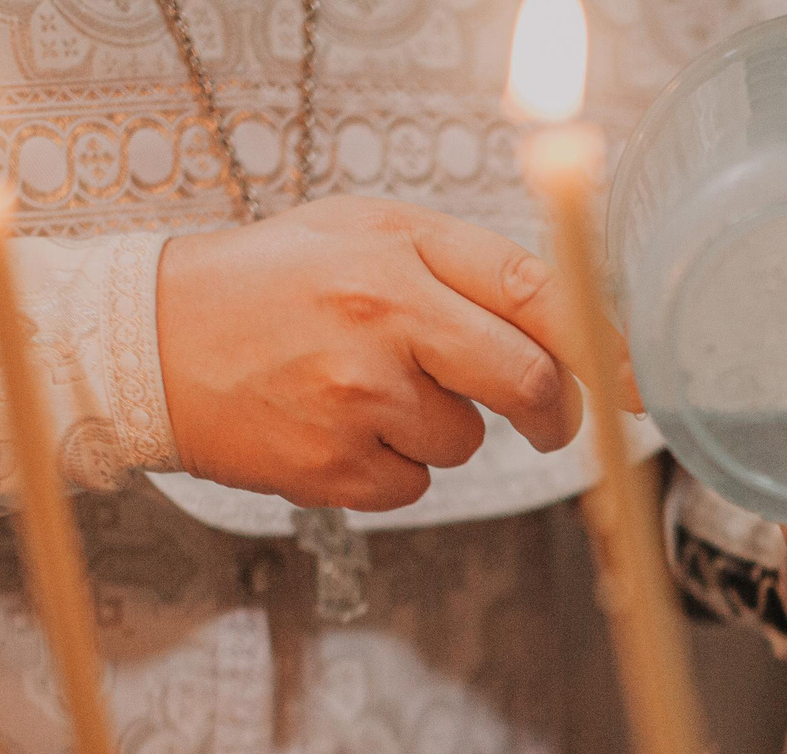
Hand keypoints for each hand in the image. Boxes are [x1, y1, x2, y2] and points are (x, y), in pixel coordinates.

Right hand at [157, 197, 642, 510]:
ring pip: (464, 440)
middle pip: (526, 382)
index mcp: (399, 251)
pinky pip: (414, 486)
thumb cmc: (270, 285)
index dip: (602, 343)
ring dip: (440, 430)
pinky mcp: (333, 466)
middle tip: (549, 421)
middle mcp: (383, 318)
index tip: (637, 380)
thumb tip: (574, 327)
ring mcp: (357, 397)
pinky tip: (339, 431)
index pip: (535, 293)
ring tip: (367, 393)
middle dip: (552, 410)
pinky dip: (393, 470)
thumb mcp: (365, 235)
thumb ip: (466, 269)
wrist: (148, 342)